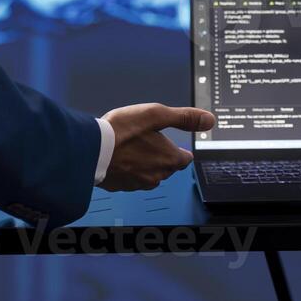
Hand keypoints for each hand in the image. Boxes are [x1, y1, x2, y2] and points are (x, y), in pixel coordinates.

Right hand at [99, 103, 215, 191]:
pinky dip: (129, 168)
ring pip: (149, 173)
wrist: (91, 150)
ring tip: (132, 146)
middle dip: (161, 155)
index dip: (179, 149)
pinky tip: (120, 156)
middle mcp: (157, 176)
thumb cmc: (122, 131)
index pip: (185, 159)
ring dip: (145, 162)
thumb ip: (184, 118)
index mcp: (169, 160)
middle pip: (167, 167)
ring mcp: (138, 184)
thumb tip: (209, 120)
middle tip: (148, 140)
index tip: (172, 142)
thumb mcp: (156, 115)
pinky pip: (131, 177)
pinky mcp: (121, 186)